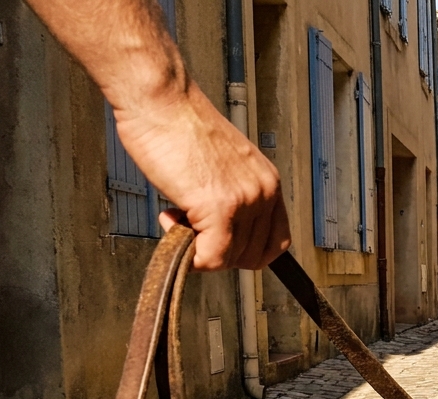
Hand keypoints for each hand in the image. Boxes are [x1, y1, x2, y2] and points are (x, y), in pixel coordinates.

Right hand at [113, 83, 289, 270]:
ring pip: (229, 259)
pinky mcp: (218, 207)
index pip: (276, 242)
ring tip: (177, 213)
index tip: (219, 242)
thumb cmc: (179, 125)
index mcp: (267, 182)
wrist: (161, 99)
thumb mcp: (223, 165)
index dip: (244, 251)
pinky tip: (170, 220)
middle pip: (253, 255)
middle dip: (217, 250)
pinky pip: (210, 257)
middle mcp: (263, 192)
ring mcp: (244, 201)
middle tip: (191, 226)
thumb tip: (223, 230)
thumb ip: (232, 195)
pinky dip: (189, 254)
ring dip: (198, 246)